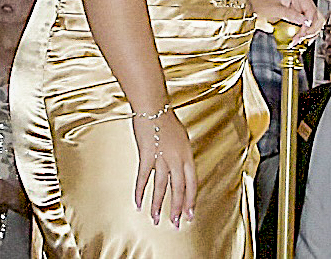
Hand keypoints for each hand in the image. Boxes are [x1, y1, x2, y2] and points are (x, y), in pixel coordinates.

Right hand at [132, 108, 196, 227]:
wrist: (153, 107)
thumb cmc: (166, 118)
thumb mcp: (181, 137)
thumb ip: (181, 155)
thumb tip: (180, 168)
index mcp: (187, 155)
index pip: (192, 183)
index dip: (191, 200)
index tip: (190, 214)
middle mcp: (177, 159)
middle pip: (179, 188)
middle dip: (177, 208)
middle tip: (176, 223)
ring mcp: (162, 158)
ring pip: (162, 187)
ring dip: (159, 204)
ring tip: (157, 219)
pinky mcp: (147, 156)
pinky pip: (143, 178)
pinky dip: (140, 191)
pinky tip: (138, 203)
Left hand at [251, 0, 321, 40]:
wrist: (254, 8)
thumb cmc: (261, 5)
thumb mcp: (275, 9)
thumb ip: (291, 15)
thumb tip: (305, 22)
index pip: (311, 11)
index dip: (309, 24)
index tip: (302, 34)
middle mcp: (303, 1)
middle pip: (317, 18)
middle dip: (310, 31)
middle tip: (299, 39)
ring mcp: (302, 10)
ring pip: (315, 24)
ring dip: (309, 34)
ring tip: (298, 41)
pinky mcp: (300, 18)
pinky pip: (308, 27)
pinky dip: (306, 35)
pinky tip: (299, 40)